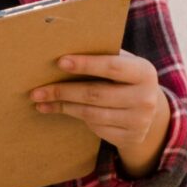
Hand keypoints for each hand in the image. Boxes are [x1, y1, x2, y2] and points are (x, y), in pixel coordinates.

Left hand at [31, 51, 171, 176]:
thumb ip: (104, 57)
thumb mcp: (124, 64)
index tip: (60, 62)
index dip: (85, 64)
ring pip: (91, 114)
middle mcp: (145, 98)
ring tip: (41, 101)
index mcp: (144, 72)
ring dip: (63, 107)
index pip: (112, 67)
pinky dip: (76, 117)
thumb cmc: (126, 79)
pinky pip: (96, 128)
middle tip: (36, 91)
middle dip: (63, 91)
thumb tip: (63, 49)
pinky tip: (60, 110)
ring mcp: (139, 121)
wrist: (150, 111)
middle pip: (95, 94)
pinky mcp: (130, 137)